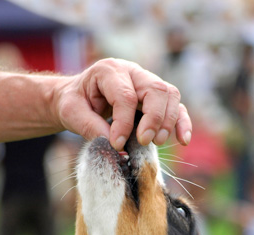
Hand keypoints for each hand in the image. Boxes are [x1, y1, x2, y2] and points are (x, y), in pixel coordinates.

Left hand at [54, 58, 191, 149]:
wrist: (79, 98)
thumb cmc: (75, 103)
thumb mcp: (71, 112)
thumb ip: (90, 126)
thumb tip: (116, 146)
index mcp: (109, 70)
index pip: (125, 95)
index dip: (123, 122)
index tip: (116, 144)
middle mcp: (133, 72)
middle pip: (155, 89)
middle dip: (153, 119)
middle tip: (143, 141)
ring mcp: (147, 83)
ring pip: (170, 95)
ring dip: (167, 121)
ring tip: (156, 142)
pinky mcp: (157, 99)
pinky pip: (177, 107)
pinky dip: (182, 123)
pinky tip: (182, 140)